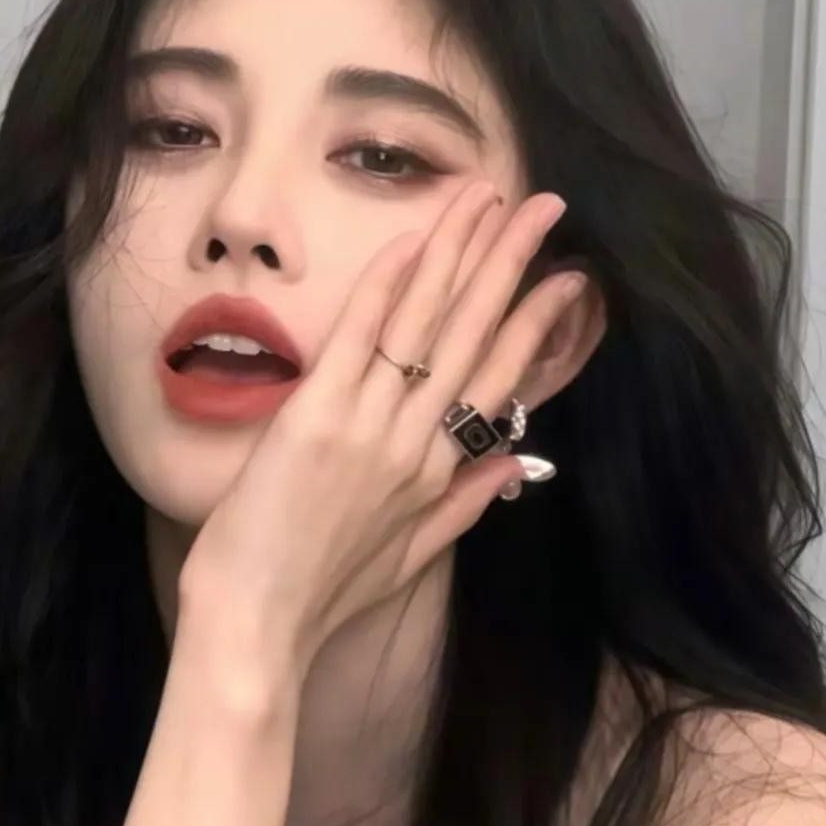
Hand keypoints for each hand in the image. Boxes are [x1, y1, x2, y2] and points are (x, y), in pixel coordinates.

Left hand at [175, 178, 575, 705]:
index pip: (502, 377)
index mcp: (439, 472)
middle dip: (513, 261)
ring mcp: (369, 424)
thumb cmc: (323, 598)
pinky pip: (359, 336)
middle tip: (546, 206)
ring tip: (489, 197)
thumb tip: (516, 463)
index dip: (538, 321)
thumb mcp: (409, 560)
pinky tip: (415, 238)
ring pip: (426, 322)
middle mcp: (415, 440)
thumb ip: (466, 505)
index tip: (569, 277)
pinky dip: (387, 284)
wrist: (257, 627)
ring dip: (460, 251)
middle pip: (476, 333)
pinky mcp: (316, 414)